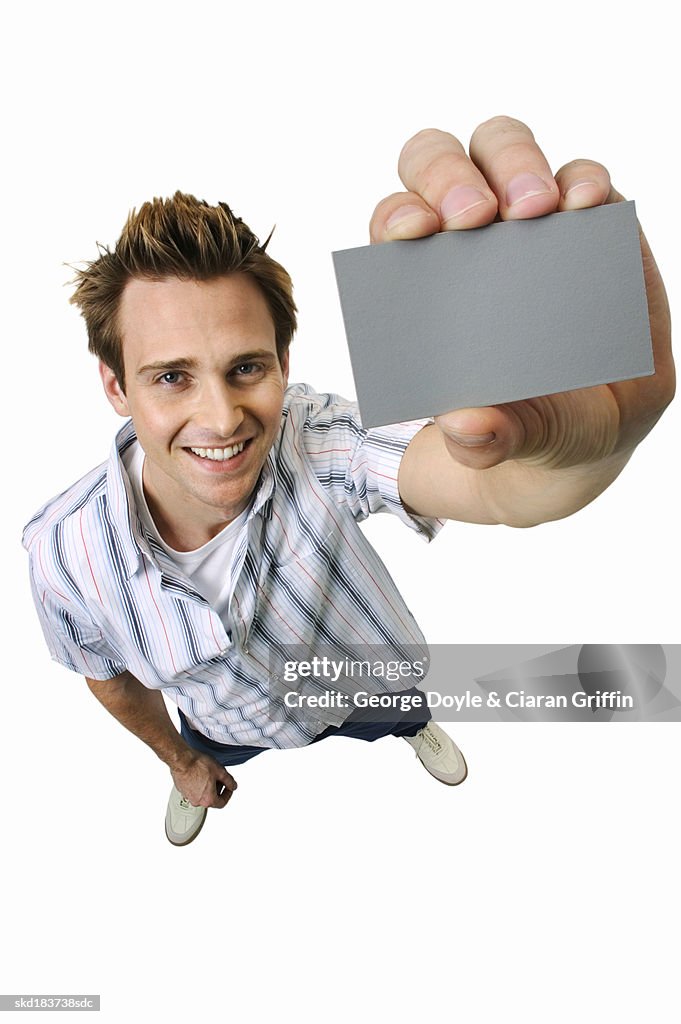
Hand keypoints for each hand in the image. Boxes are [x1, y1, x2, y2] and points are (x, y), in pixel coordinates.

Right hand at [169, 750, 236, 808]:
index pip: (222, 803)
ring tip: (209, 773)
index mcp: (208, 799)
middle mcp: (197, 801)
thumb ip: (229, 781)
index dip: (228, 794)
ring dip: (207, 786)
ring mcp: (188, 796)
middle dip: (217, 789)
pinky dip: (197, 784)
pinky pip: (192, 790)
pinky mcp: (181, 790)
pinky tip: (199, 773)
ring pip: (201, 794)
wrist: (181, 759)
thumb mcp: (220, 771)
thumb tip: (233, 786)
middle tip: (219, 778)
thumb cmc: (198, 765)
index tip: (228, 787)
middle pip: (211, 799)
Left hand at [370, 117, 673, 471]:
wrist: (588, 430)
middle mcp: (467, 235)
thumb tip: (466, 427)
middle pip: (438, 164)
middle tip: (477, 216)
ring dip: (515, 165)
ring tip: (537, 209)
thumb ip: (485, 439)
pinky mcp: (588, 219)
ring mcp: (528, 219)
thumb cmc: (524, 423)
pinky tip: (587, 204)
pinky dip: (583, 180)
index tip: (414, 233)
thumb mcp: (505, 441)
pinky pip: (582, 177)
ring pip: (503, 148)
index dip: (396, 216)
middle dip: (449, 176)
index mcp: (422, 281)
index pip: (394, 224)